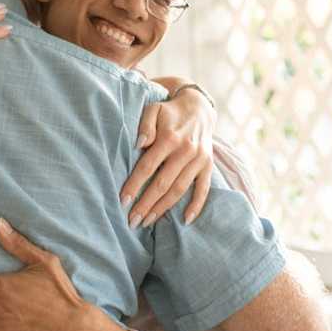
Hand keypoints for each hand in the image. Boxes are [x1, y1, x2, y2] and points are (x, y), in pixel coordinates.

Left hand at [121, 87, 215, 226]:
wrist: (199, 108)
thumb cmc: (169, 112)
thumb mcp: (153, 109)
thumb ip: (145, 125)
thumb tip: (139, 144)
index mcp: (170, 138)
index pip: (148, 166)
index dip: (135, 185)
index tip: (123, 201)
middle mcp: (186, 151)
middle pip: (162, 183)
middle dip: (146, 204)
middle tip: (132, 221)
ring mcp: (199, 160)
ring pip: (179, 189)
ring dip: (163, 208)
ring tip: (147, 222)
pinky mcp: (208, 166)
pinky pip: (203, 189)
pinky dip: (196, 206)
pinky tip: (185, 220)